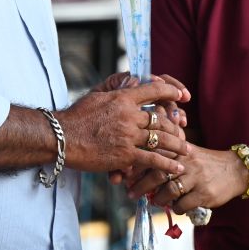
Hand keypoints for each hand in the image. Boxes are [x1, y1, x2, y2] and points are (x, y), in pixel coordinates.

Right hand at [58, 81, 188, 175]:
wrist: (61, 137)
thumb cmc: (76, 117)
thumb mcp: (97, 95)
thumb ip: (115, 89)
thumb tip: (130, 81)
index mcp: (123, 98)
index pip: (154, 90)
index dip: (171, 92)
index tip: (182, 96)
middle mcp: (129, 115)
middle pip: (161, 118)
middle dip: (175, 125)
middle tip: (183, 130)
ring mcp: (128, 136)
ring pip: (161, 139)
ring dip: (177, 145)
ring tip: (187, 150)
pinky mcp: (125, 155)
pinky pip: (152, 160)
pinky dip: (168, 165)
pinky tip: (178, 168)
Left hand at [141, 143, 245, 212]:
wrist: (236, 170)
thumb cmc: (206, 163)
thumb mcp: (188, 153)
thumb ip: (168, 157)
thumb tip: (140, 171)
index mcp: (181, 150)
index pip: (153, 155)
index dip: (136, 166)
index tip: (126, 175)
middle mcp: (187, 161)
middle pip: (157, 173)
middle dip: (140, 185)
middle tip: (131, 193)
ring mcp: (197, 178)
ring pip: (168, 190)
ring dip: (157, 199)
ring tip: (154, 201)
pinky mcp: (205, 194)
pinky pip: (182, 205)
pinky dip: (175, 208)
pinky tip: (176, 206)